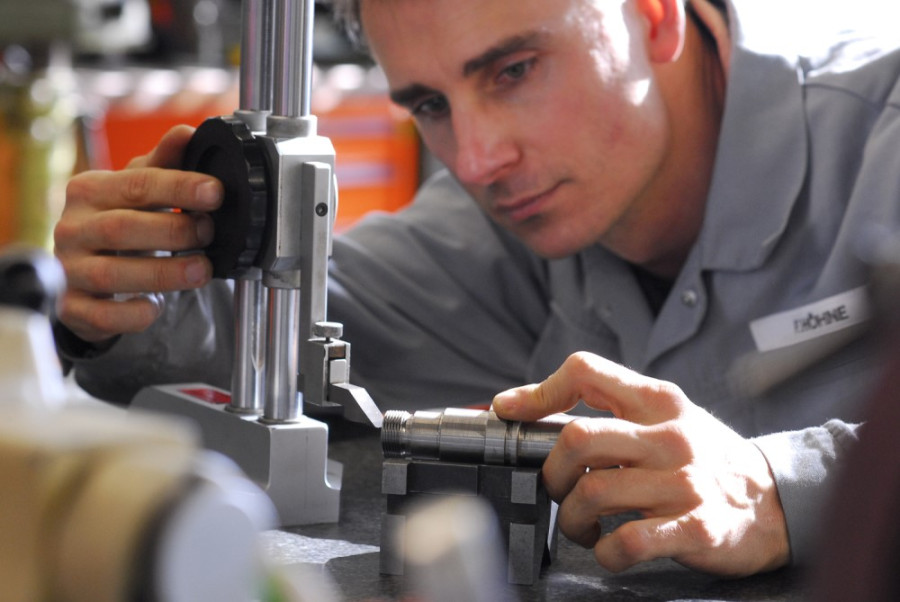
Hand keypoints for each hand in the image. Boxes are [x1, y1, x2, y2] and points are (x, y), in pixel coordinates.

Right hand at [54, 125, 222, 342]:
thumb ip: (163, 165)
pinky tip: (155, 307)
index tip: (216, 191)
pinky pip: (101, 314)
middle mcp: (74, 228)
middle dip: (174, 231)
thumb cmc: (118, 224)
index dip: (179, 187)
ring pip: (112, 273)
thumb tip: (187, 133)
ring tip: (201, 270)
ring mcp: (70, 269)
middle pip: (123, 228)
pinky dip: (131, 313)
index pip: (137, 183)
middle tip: (209, 233)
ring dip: (163, 273)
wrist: (85, 272)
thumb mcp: (137, 191)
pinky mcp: (73, 308)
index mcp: (91, 191)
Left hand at [492, 351, 789, 576]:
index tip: (508, 411)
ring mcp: (684, 482)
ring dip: (571, 518)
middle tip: (558, 489)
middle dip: (551, 472)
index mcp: (657, 400)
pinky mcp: (697, 527)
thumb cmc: (705, 456)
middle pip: (577, 438)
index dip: (537, 391)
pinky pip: (630, 541)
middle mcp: (669, 435)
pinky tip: (609, 549)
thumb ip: (612, 409)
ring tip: (582, 526)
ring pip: (593, 493)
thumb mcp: (665, 416)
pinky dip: (606, 552)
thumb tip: (532, 409)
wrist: (775, 500)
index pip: (584, 372)